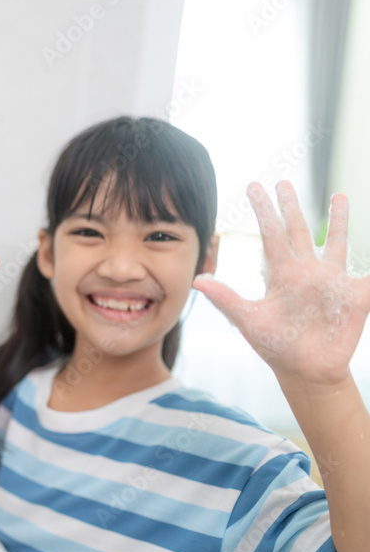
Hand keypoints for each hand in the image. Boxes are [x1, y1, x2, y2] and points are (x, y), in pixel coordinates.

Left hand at [192, 181, 369, 385]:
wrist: (304, 370)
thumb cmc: (276, 345)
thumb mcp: (249, 321)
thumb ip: (227, 299)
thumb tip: (197, 280)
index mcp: (282, 274)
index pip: (271, 234)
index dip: (264, 210)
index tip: (254, 186)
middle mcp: (306, 271)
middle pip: (298, 231)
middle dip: (291, 206)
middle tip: (283, 181)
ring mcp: (331, 281)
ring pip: (336, 243)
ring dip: (338, 220)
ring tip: (339, 194)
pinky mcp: (355, 296)